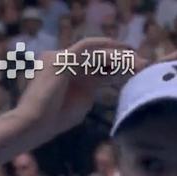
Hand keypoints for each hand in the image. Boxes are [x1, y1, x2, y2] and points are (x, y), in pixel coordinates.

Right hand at [13, 38, 144, 141]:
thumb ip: (92, 90)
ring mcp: (59, 57)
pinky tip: (121, 54)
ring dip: (116, 53)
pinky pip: (87, 50)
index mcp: (67, 71)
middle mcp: (62, 60)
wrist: (34, 124)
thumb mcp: (81, 103)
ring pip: (93, 50)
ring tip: (136, 57)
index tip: (136, 69)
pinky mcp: (60, 59)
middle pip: (96, 55)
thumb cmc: (55, 119)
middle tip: (142, 60)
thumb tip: (106, 85)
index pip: (95, 64)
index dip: (116, 66)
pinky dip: (105, 51)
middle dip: (120, 57)